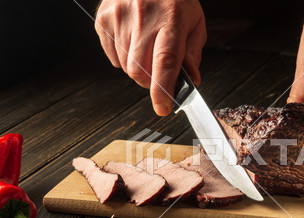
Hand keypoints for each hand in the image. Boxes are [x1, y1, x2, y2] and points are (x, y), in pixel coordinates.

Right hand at [95, 0, 206, 115]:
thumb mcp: (194, 22)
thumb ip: (192, 53)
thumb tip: (191, 80)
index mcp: (171, 18)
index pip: (165, 62)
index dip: (163, 89)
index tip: (163, 108)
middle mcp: (143, 17)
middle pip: (140, 70)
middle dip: (151, 82)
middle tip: (160, 75)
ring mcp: (119, 18)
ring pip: (126, 67)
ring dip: (138, 70)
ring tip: (147, 50)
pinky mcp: (103, 20)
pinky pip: (113, 57)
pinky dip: (124, 59)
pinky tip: (133, 43)